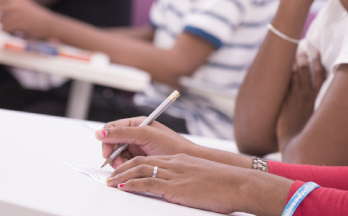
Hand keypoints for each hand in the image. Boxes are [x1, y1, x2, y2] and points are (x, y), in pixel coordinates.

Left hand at [0, 0, 55, 38]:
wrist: (49, 23)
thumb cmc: (37, 16)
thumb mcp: (24, 5)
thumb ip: (11, 6)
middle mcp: (14, 3)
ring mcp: (14, 12)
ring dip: (1, 26)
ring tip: (10, 28)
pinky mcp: (16, 22)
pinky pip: (4, 28)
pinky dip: (6, 31)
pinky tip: (14, 31)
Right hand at [95, 117, 198, 167]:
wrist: (189, 159)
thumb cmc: (172, 144)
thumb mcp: (145, 136)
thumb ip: (122, 133)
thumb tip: (99, 133)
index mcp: (137, 124)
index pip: (112, 128)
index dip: (107, 140)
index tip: (108, 152)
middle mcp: (136, 134)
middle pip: (112, 142)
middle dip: (113, 153)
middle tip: (119, 163)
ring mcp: (137, 146)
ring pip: (117, 154)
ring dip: (119, 162)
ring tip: (128, 166)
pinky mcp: (140, 158)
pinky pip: (125, 162)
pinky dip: (125, 167)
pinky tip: (133, 170)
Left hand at [107, 154, 290, 214]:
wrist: (238, 184)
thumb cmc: (226, 184)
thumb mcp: (203, 177)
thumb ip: (189, 179)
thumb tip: (182, 188)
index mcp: (181, 160)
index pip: (151, 158)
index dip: (134, 162)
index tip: (123, 168)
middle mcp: (175, 163)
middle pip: (142, 160)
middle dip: (122, 166)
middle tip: (110, 173)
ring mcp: (175, 174)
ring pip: (140, 169)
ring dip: (121, 175)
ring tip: (110, 181)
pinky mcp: (175, 186)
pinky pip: (147, 183)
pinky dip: (131, 184)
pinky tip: (122, 187)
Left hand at [276, 51, 326, 145]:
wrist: (296, 146)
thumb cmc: (306, 135)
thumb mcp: (316, 120)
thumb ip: (317, 108)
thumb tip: (318, 103)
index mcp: (316, 100)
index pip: (321, 76)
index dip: (319, 63)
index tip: (316, 53)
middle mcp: (307, 97)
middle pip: (306, 71)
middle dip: (304, 58)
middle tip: (302, 49)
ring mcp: (295, 99)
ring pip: (294, 75)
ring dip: (293, 63)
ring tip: (291, 54)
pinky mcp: (284, 103)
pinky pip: (284, 84)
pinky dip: (283, 74)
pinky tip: (279, 67)